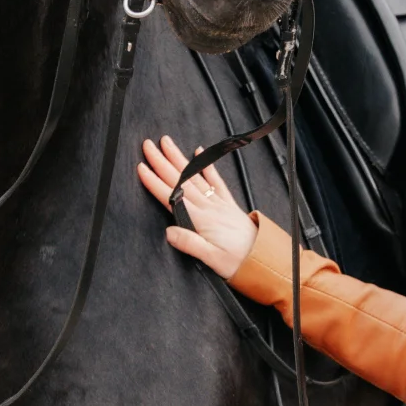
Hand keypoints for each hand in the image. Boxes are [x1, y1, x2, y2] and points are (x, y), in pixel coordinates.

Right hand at [138, 135, 256, 279]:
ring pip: (193, 175)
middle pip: (179, 179)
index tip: (142, 167)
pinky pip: (215, 180)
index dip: (154, 182)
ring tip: (167, 144)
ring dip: (178, 158)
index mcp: (200, 219)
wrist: (263, 258)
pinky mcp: (227, 203)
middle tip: (148, 145)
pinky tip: (200, 152)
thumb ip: (190, 244)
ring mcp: (218, 202)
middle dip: (162, 161)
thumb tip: (168, 232)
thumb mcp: (211, 259)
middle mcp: (208, 206)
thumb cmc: (237, 261)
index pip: (171, 197)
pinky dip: (206, 165)